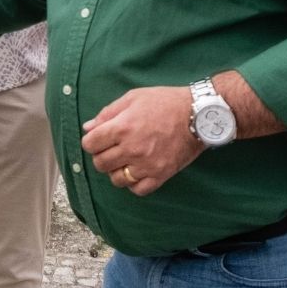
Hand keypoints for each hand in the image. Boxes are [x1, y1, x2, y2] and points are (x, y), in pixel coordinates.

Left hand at [81, 86, 204, 196]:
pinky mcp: (161, 174)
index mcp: (122, 127)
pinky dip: (133, 183)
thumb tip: (88, 128)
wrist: (198, 115)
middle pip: (100, 163)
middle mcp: (132, 149)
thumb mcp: (132, 98)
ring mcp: (147, 164)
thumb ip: (107, 113)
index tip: (97, 139)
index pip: (90, 144)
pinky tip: (137, 171)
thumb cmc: (164, 102)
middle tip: (110, 149)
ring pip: (117, 179)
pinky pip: (138, 189)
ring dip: (116, 170)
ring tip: (124, 160)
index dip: (90, 141)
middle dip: (101, 156)